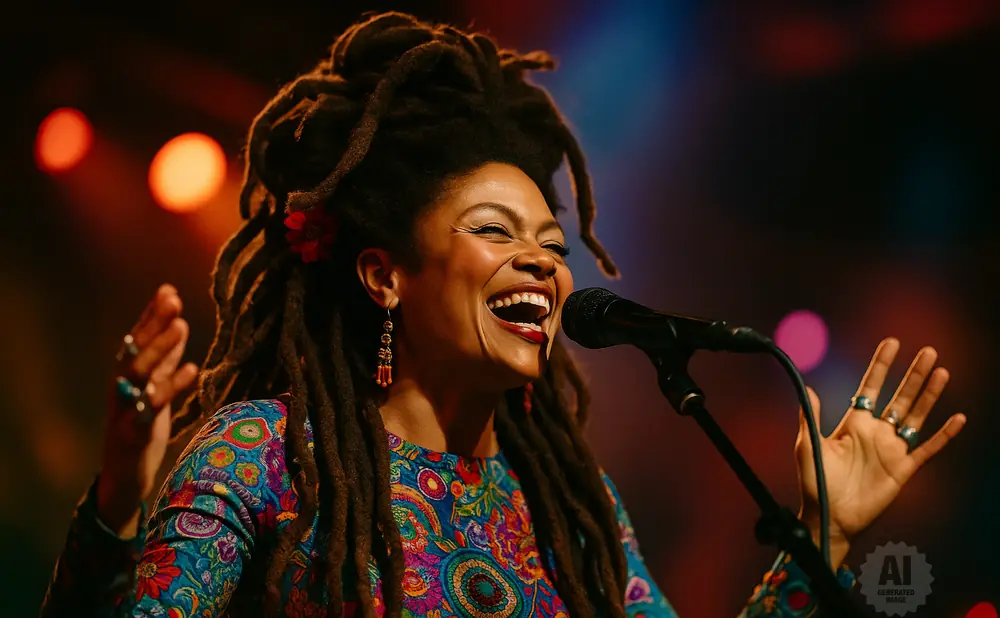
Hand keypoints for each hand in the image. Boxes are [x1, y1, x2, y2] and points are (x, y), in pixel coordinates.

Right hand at [96, 284, 198, 536]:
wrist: (125, 478)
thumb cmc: (141, 430)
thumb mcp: (156, 390)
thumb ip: (165, 361)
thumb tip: (179, 325)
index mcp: (127, 378)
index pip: (137, 339)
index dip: (151, 315)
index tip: (168, 290)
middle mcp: (121, 389)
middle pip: (136, 350)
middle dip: (154, 324)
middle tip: (173, 300)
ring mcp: (125, 409)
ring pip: (138, 373)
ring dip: (159, 348)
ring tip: (181, 325)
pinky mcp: (133, 432)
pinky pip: (151, 406)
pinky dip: (170, 386)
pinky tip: (191, 369)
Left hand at [794, 338, 965, 565]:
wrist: (830, 516)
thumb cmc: (815, 482)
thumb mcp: (808, 445)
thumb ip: (810, 416)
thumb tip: (807, 387)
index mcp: (853, 423)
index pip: (871, 387)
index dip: (881, 366)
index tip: (892, 343)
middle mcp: (876, 432)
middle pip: (899, 397)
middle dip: (913, 374)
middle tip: (927, 351)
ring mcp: (892, 449)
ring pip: (916, 416)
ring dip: (929, 395)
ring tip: (941, 372)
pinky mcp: (904, 469)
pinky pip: (928, 449)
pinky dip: (944, 435)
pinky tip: (958, 418)